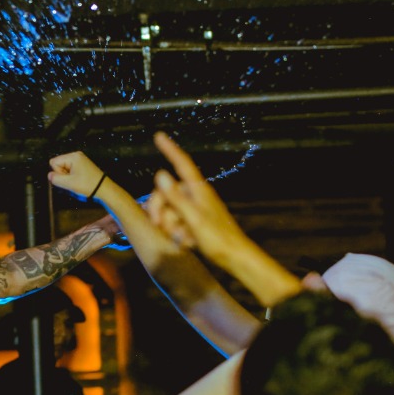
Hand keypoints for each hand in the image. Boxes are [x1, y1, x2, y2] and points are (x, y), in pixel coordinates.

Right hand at [48, 152, 106, 200]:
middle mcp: (76, 155)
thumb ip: (56, 179)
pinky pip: (70, 170)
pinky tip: (79, 180)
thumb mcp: (69, 183)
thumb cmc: (88, 185)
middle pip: (59, 164)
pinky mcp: (82, 165)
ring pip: (64, 168)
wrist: (104, 188)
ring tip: (77, 181)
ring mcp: (80, 160)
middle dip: (63, 174)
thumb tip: (49, 175)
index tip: (67, 178)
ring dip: (68, 176)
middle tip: (73, 181)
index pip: (54, 162)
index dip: (57, 172)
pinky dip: (72, 176)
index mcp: (73, 156)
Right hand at [150, 132, 249, 264]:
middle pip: (167, 193)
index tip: (159, 135)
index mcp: (198, 190)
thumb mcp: (193, 218)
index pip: (182, 163)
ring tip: (180, 239)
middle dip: (159, 210)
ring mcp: (196, 209)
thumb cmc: (218, 239)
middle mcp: (196, 196)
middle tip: (157, 226)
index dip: (170, 149)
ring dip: (169, 225)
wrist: (236, 258)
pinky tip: (186, 243)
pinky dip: (177, 233)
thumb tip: (160, 173)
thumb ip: (176, 197)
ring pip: (169, 210)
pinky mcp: (196, 222)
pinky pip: (176, 222)